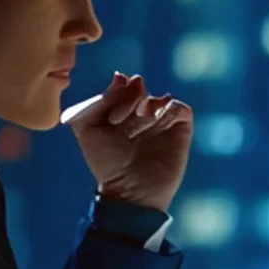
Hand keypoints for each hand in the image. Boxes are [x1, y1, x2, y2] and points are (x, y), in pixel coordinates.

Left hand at [63, 72, 191, 212]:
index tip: (114, 94)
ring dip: (148, 104)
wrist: (130, 190)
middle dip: (131, 95)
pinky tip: (155, 120)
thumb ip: (95, 104)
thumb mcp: (88, 131)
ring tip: (140, 117)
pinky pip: (180, 109)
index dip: (119, 88)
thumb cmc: (107, 164)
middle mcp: (141, 116)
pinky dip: (168, 108)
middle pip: (140, 90)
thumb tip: (120, 77)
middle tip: (124, 111)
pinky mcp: (180, 131)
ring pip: (159, 98)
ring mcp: (162, 123)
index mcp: (120, 114)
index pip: (122, 88)